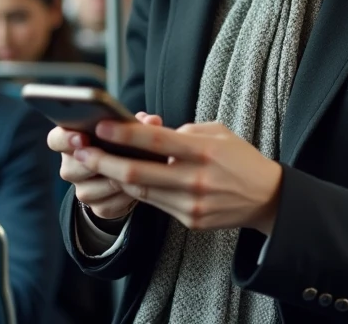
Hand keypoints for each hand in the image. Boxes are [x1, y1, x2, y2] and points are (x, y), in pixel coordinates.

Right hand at [47, 112, 163, 220]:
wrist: (128, 174)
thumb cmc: (123, 143)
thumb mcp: (128, 130)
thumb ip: (137, 123)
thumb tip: (151, 121)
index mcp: (70, 141)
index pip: (56, 140)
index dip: (66, 139)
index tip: (82, 137)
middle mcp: (70, 167)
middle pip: (71, 168)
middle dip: (93, 162)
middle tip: (112, 156)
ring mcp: (82, 189)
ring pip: (90, 190)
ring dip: (112, 180)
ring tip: (133, 171)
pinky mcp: (98, 208)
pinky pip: (107, 206)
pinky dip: (124, 197)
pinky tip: (138, 188)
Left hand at [75, 120, 283, 234]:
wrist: (267, 198)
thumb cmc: (240, 158)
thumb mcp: (218, 133)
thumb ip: (183, 132)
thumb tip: (149, 133)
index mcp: (203, 151)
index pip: (156, 142)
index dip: (124, 134)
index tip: (99, 126)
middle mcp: (195, 179)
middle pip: (137, 173)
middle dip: (103, 161)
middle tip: (80, 151)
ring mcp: (191, 204)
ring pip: (141, 191)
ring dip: (114, 177)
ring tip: (93, 163)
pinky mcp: (190, 221)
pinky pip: (155, 204)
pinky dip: (138, 191)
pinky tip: (122, 179)